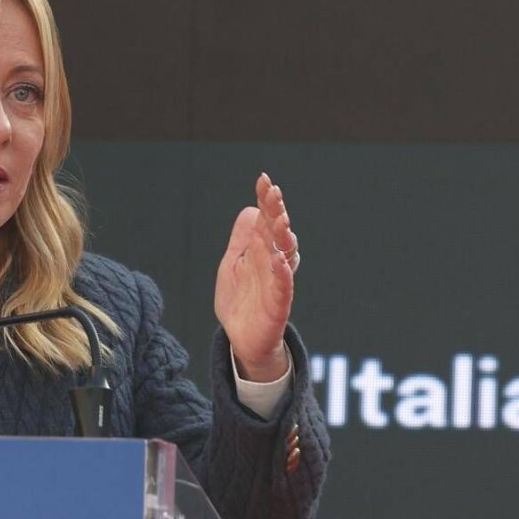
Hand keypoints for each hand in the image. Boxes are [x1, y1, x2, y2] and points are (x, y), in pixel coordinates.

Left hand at [214, 173, 299, 381]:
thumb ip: (242, 239)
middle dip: (277, 212)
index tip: (264, 179)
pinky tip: (279, 260)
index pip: (266, 221)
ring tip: (280, 219)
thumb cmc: (240, 300)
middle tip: (274, 192)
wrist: (241, 339)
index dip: (266, 201)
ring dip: (283, 237)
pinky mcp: (278, 305)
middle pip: (277, 233)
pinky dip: (283, 274)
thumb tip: (250, 208)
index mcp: (261, 251)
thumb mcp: (233, 264)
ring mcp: (276, 283)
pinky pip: (284, 288)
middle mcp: (272, 263)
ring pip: (285, 255)